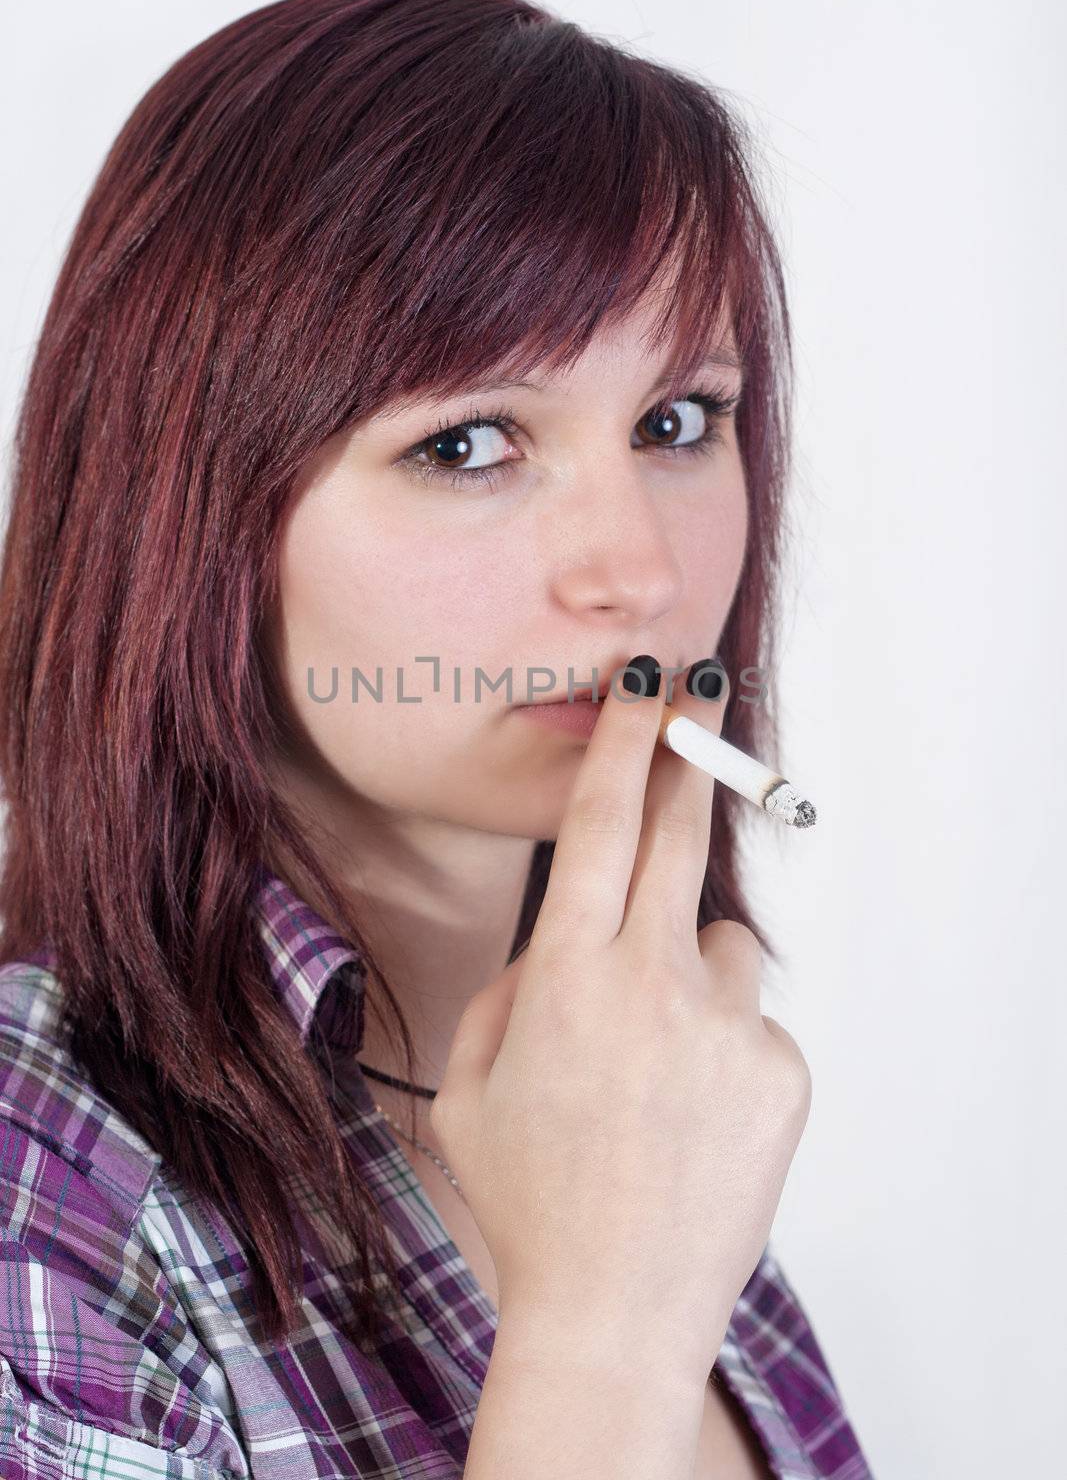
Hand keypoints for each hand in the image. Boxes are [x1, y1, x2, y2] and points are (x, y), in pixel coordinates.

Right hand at [430, 655, 811, 1386]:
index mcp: (566, 974)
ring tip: (656, 1066)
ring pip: (717, 943)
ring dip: (688, 970)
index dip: (625, 744)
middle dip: (687, 759)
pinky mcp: (780, 1068)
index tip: (646, 686)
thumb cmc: (529, 1199)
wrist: (612, 1306)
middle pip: (679, 836)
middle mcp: (651, 980)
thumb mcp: (472, 1085)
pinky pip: (750, 1021)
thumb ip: (511, 988)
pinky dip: (722, 1046)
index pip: (601, 825)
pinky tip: (690, 1114)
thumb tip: (559, 941)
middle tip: (698, 708)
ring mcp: (725, 1024)